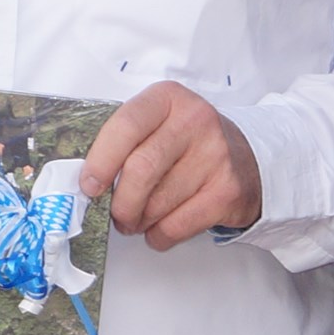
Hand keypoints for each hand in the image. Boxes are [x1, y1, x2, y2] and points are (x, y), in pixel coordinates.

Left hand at [78, 82, 262, 248]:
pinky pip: (178, 225)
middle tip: (116, 214)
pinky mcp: (227, 190)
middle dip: (120, 202)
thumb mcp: (157, 125)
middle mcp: (195, 120)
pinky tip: (159, 229)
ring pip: (157, 202)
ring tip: (138, 219)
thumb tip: (86, 182)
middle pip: (141, 169)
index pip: (126, 125)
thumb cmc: (187, 143)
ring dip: (138, 221)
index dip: (101, 160)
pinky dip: (159, 235)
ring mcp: (216, 155)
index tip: (88, 185)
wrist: (247, 158)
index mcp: (167, 98)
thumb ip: (124, 142)